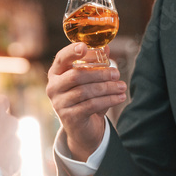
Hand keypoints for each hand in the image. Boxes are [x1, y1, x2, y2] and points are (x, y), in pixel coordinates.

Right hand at [46, 43, 127, 160]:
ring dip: (107, 88)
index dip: (72, 51)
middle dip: (100, 73)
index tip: (84, 46)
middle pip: (76, 75)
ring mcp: (59, 103)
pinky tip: (119, 97)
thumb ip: (95, 63)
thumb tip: (105, 47)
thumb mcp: (90, 80)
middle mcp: (53, 87)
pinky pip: (91, 105)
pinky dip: (108, 100)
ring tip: (122, 86)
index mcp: (56, 73)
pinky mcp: (69, 117)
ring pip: (85, 91)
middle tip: (116, 73)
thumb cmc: (85, 99)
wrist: (82, 128)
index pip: (61, 58)